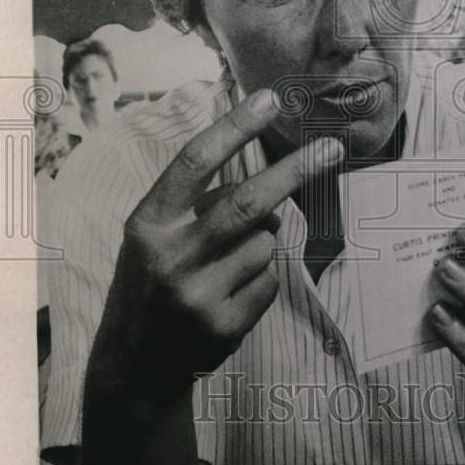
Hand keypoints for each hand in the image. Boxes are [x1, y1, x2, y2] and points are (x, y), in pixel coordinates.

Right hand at [96, 89, 342, 399]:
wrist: (132, 366)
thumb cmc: (150, 283)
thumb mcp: (154, 237)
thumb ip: (199, 206)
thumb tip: (273, 194)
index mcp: (148, 223)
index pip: (195, 163)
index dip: (235, 127)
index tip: (270, 99)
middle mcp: (170, 256)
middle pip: (248, 202)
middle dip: (296, 170)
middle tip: (332, 148)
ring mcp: (197, 295)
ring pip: (266, 244)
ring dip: (264, 242)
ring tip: (228, 263)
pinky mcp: (222, 328)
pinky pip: (269, 282)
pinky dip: (262, 278)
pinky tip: (230, 294)